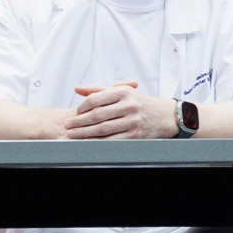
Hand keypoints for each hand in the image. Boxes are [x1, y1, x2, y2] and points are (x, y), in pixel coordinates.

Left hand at [64, 80, 178, 138]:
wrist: (165, 116)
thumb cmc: (141, 103)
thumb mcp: (123, 91)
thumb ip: (99, 90)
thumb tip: (78, 89)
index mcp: (123, 92)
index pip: (95, 99)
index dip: (81, 107)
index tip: (74, 113)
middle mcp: (128, 106)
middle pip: (97, 115)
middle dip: (79, 122)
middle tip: (68, 126)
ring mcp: (132, 121)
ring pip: (102, 129)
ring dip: (84, 133)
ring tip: (73, 135)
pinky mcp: (135, 135)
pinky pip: (112, 140)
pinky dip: (98, 142)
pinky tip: (88, 142)